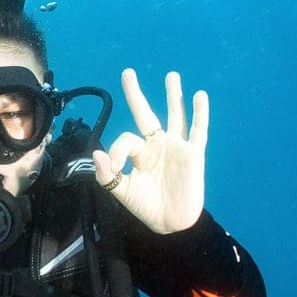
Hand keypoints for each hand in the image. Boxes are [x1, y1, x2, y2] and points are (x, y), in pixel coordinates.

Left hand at [93, 69, 207, 233]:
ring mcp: (176, 148)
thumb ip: (107, 175)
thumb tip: (97, 153)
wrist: (170, 223)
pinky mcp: (193, 155)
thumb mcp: (122, 192)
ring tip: (171, 76)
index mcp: (140, 154)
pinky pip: (198, 131)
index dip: (116, 151)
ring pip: (174, 116)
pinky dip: (199, 114)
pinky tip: (199, 96)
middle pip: (146, 114)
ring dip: (173, 96)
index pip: (126, 140)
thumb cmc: (147, 207)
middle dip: (135, 95)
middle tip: (127, 72)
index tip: (113, 167)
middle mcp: (157, 146)